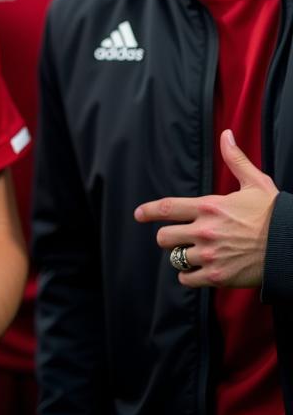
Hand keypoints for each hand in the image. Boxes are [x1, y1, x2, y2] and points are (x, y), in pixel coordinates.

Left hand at [134, 129, 278, 287]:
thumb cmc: (275, 215)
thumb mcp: (256, 183)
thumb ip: (236, 160)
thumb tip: (227, 135)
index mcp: (208, 207)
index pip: (166, 208)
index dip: (148, 211)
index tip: (138, 214)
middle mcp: (204, 231)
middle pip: (164, 237)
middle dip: (167, 238)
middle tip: (176, 238)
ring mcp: (210, 255)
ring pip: (175, 258)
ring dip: (181, 257)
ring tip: (192, 255)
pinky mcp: (218, 276)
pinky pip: (187, 279)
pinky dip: (189, 276)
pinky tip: (197, 272)